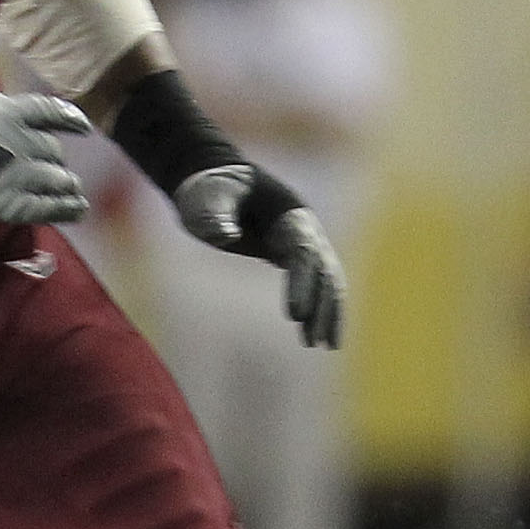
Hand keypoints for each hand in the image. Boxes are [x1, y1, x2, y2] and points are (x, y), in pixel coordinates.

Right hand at [0, 91, 92, 224]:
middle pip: (52, 152)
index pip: (51, 112)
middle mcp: (16, 140)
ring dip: (66, 186)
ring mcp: (12, 173)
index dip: (71, 120)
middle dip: (56, 162)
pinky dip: (65, 209)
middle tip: (57, 172)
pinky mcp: (5, 203)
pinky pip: (46, 207)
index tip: (83, 129)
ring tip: (73, 192)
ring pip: (56, 180)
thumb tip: (25, 114)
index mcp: (7, 112)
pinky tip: (77, 210)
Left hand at [170, 167, 346, 349]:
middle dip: (322, 305)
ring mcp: (299, 241)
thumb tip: (225, 236)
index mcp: (288, 213)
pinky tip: (312, 336)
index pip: (304, 253)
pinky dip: (315, 308)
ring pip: (325, 281)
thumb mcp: (204, 200)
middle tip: (314, 340)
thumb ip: (214, 215)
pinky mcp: (289, 254)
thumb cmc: (206, 190)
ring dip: (325, 313)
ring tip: (322, 345)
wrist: (208, 183)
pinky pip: (312, 284)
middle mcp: (302, 228)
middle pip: (324, 270)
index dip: (303, 283)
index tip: (294, 314)